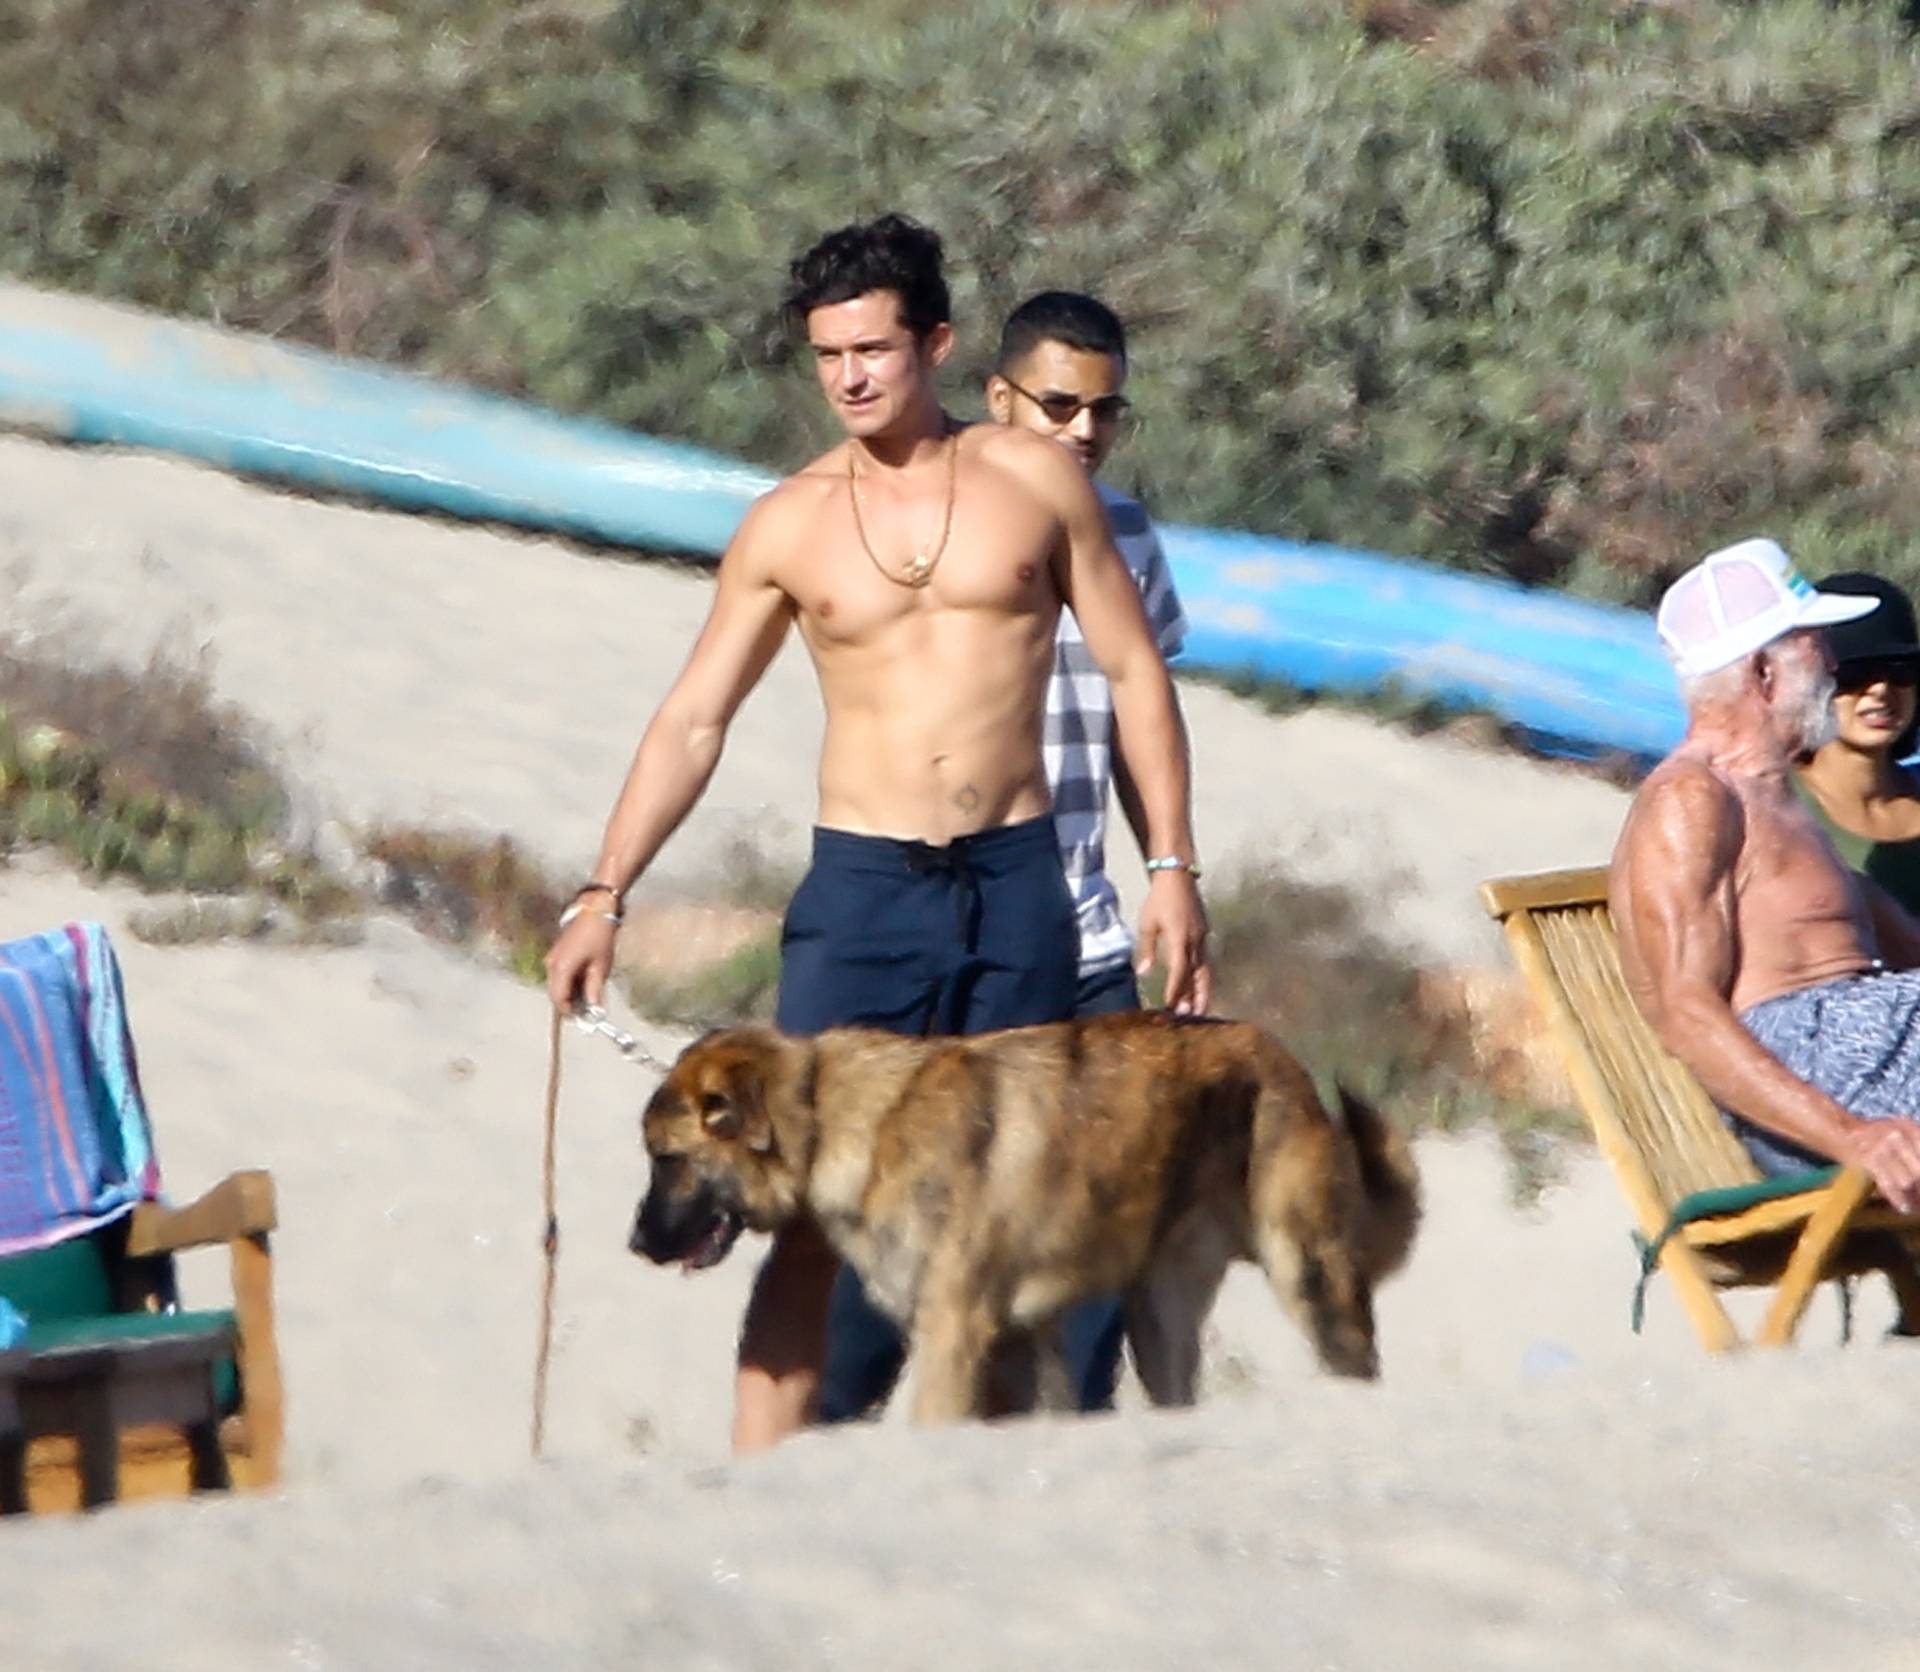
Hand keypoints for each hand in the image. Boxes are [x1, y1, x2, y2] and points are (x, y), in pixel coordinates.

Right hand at [544, 910, 620, 1012]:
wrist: (594, 909)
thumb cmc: (599, 936)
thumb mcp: (600, 966)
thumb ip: (594, 990)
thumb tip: (594, 1010)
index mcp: (560, 969)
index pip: (559, 1000)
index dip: (570, 1012)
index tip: (583, 1019)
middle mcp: (550, 965)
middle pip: (555, 994)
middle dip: (570, 1004)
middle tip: (588, 1010)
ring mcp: (551, 958)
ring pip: (556, 985)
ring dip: (570, 993)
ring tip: (589, 995)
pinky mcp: (556, 954)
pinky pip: (558, 975)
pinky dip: (569, 982)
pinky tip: (584, 982)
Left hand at [1135, 871, 1210, 1015]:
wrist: (1178, 877)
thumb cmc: (1159, 899)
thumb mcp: (1148, 923)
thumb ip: (1147, 948)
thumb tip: (1143, 972)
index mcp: (1180, 938)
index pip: (1179, 969)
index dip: (1175, 989)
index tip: (1171, 1006)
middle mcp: (1195, 941)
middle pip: (1198, 974)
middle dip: (1196, 996)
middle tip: (1192, 1016)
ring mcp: (1202, 937)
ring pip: (1205, 970)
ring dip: (1203, 990)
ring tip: (1201, 1009)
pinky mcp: (1204, 934)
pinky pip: (1205, 961)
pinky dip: (1202, 977)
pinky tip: (1198, 987)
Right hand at [1837, 1118, 1919, 1212]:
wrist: (1840, 1131)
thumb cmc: (1874, 1137)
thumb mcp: (1900, 1132)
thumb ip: (1916, 1149)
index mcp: (1908, 1126)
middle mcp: (1896, 1134)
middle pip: (1919, 1171)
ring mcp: (1880, 1147)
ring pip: (1907, 1180)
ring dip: (1912, 1196)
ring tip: (1914, 1204)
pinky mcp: (1867, 1160)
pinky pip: (1889, 1185)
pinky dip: (1898, 1200)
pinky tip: (1904, 1207)